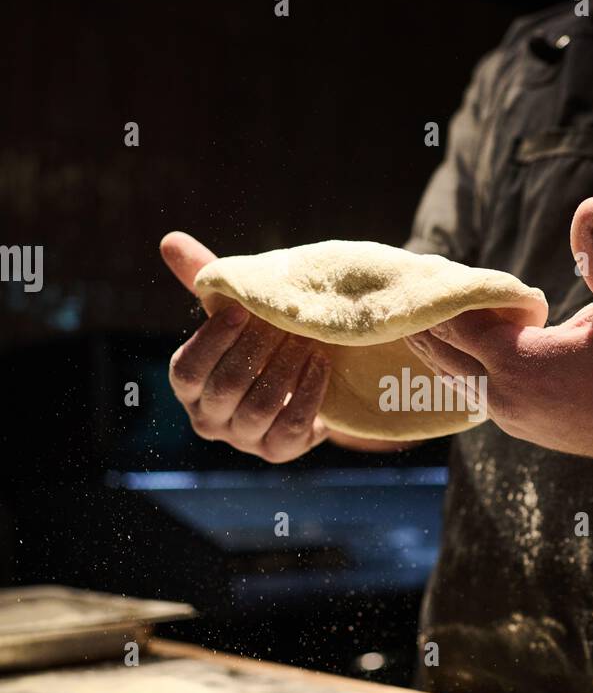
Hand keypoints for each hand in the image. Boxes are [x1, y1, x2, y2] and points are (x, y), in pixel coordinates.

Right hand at [160, 231, 331, 462]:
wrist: (302, 384)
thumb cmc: (257, 342)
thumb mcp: (232, 313)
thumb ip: (203, 280)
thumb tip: (170, 240)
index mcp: (190, 387)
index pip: (186, 370)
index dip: (213, 340)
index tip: (241, 308)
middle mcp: (209, 419)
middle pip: (225, 386)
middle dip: (255, 349)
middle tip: (283, 319)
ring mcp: (243, 440)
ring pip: (259, 407)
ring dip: (285, 369)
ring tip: (307, 338)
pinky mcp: (278, 452)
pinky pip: (292, 426)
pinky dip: (309, 392)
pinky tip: (323, 364)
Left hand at [405, 197, 592, 468]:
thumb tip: (590, 205)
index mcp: (522, 362)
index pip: (454, 324)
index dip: (441, 294)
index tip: (432, 265)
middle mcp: (504, 395)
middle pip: (439, 352)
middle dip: (427, 317)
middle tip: (415, 281)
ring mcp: (507, 416)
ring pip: (449, 375)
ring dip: (439, 341)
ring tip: (425, 307)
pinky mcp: (515, 425)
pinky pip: (470, 390)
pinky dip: (459, 362)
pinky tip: (457, 339)